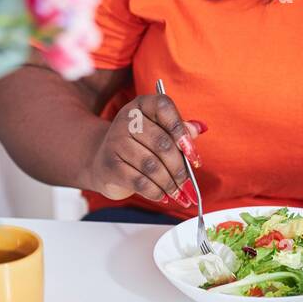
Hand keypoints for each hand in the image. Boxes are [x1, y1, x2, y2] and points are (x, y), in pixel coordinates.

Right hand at [83, 93, 205, 208]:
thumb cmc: (138, 146)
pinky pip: (140, 182)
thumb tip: (199, 129)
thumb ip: (179, 129)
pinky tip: (163, 196)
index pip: (164, 107)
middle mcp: (127, 120)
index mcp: (142, 105)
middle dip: (179, 168)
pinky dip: (156, 192)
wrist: (103, 161)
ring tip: (179, 194)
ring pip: (152, 166)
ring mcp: (115, 142)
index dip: (181, 131)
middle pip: (161, 143)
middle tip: (188, 185)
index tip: (193, 155)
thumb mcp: (159, 132)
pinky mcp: (110, 166)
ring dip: (169, 184)